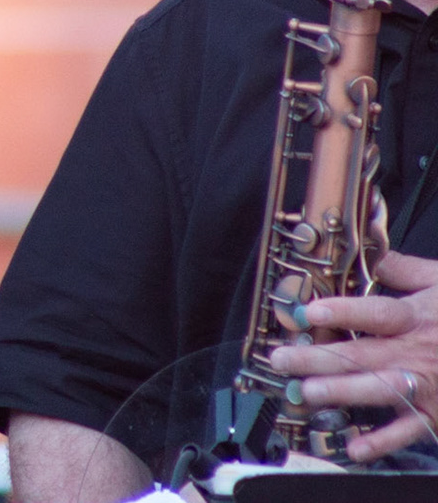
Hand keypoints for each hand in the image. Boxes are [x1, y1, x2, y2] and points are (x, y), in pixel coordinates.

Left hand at [269, 252, 437, 459]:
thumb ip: (402, 269)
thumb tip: (369, 253)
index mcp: (416, 318)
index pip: (377, 314)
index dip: (343, 313)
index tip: (308, 312)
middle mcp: (417, 353)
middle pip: (363, 355)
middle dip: (317, 358)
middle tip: (280, 360)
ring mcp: (427, 386)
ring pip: (379, 391)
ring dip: (341, 394)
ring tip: (304, 395)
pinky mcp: (437, 414)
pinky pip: (409, 431)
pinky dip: (383, 443)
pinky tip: (354, 449)